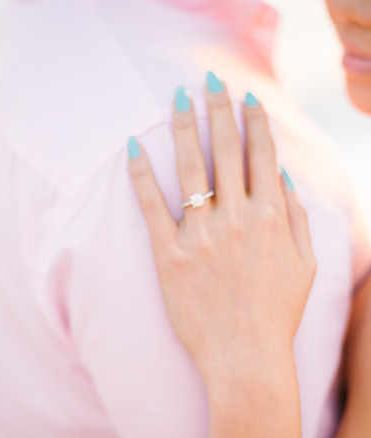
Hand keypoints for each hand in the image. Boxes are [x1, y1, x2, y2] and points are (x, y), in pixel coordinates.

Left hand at [128, 78, 315, 391]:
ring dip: (184, 128)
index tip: (246, 95)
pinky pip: (151, 205)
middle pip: (226, 150)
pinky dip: (141, 174)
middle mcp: (237, 217)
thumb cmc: (276, 313)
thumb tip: (279, 176)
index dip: (254, 120)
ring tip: (176, 99)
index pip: (262, 154)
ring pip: (191, 168)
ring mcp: (200, 235)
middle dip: (218, 108)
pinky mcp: (168, 255)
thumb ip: (296, 217)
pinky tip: (132, 147)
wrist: (245, 358)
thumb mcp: (305, 263)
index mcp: (271, 216)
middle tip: (209, 79)